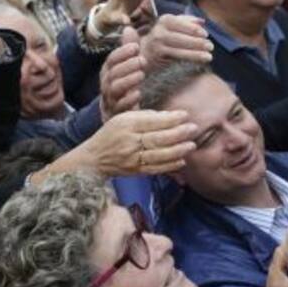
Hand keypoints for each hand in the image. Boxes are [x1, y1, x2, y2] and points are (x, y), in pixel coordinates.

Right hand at [77, 110, 196, 175]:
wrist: (94, 158)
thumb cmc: (111, 134)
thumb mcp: (123, 118)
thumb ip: (146, 116)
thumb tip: (170, 116)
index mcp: (126, 125)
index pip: (152, 121)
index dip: (170, 119)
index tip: (185, 115)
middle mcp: (129, 142)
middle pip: (157, 138)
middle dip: (178, 133)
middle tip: (193, 129)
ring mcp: (132, 159)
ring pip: (158, 155)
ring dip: (177, 150)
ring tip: (191, 145)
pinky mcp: (135, 171)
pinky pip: (155, 169)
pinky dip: (170, 165)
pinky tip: (181, 160)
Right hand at [99, 28, 144, 120]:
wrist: (120, 115)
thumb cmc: (125, 86)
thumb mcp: (127, 66)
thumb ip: (128, 49)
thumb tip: (128, 28)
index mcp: (108, 72)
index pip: (111, 60)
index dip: (122, 52)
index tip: (136, 47)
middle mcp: (106, 85)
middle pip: (112, 73)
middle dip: (127, 65)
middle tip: (143, 60)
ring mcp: (110, 100)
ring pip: (114, 88)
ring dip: (128, 80)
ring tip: (141, 74)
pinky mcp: (117, 114)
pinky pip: (119, 107)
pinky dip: (128, 100)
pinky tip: (139, 94)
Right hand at [140, 14, 213, 66]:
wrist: (145, 51)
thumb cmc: (163, 37)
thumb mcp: (173, 25)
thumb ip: (187, 21)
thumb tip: (202, 22)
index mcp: (165, 19)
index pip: (183, 23)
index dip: (195, 30)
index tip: (206, 35)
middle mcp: (160, 30)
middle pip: (183, 36)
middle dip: (198, 42)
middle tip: (211, 46)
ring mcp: (158, 44)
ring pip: (181, 48)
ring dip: (196, 52)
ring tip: (209, 56)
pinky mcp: (159, 55)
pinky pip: (177, 57)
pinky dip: (190, 58)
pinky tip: (200, 60)